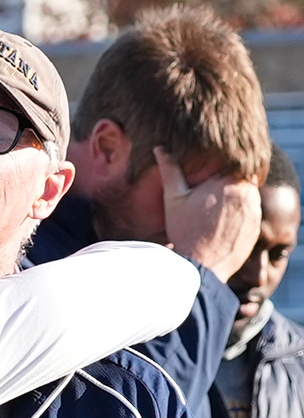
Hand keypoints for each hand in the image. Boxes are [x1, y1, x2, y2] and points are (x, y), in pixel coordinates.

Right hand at [154, 147, 260, 282]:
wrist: (201, 269)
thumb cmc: (185, 233)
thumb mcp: (174, 200)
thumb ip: (171, 171)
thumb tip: (160, 148)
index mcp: (230, 180)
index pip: (233, 161)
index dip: (220, 168)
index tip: (209, 176)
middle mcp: (248, 193)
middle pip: (242, 177)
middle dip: (229, 182)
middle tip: (212, 194)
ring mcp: (255, 211)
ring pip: (248, 195)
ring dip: (236, 199)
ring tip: (216, 211)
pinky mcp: (256, 228)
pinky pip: (251, 214)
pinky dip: (240, 216)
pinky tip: (223, 225)